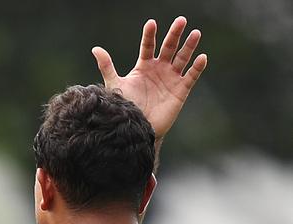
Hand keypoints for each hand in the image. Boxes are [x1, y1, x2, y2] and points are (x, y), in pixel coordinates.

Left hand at [92, 16, 206, 139]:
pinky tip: (202, 57)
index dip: (150, 35)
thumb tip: (95, 48)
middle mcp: (159, 69)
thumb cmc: (127, 108)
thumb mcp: (116, 85)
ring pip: (182, 58)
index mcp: (144, 66)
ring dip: (189, 46)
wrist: (138, 129)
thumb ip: (107, 66)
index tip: (151, 24)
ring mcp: (171, 78)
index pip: (148, 46)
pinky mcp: (181, 90)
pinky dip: (197, 67)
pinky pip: (191, 76)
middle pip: (169, 47)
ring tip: (195, 33)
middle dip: (174, 34)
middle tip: (181, 21)